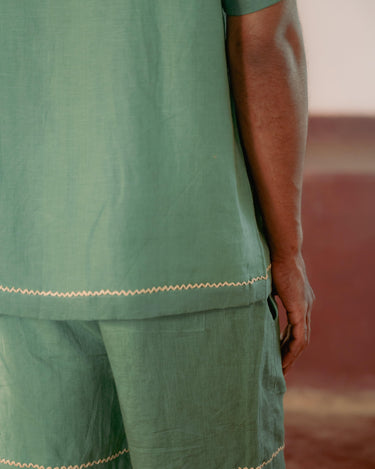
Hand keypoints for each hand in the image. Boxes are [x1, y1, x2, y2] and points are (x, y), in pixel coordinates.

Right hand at [271, 254, 314, 375]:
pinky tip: (283, 361)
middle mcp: (306, 305)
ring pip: (301, 341)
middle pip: (301, 338)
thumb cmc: (272, 262)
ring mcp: (305, 308)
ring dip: (291, 356)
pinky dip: (291, 350)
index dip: (288, 342)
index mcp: (300, 299)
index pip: (297, 327)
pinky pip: (298, 337)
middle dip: (290, 354)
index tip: (278, 353)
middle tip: (280, 368)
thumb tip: (252, 305)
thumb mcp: (268, 285)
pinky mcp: (300, 309)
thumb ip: (266, 297)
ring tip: (281, 369)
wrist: (282, 251)